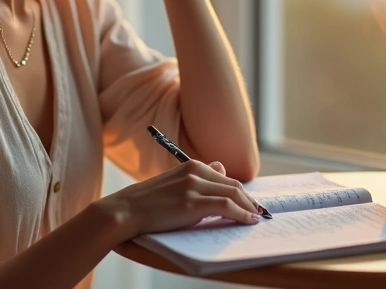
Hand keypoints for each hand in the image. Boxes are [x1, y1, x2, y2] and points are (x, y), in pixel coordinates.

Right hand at [95, 159, 262, 239]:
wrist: (125, 210)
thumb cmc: (148, 201)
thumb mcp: (175, 182)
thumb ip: (197, 177)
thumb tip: (221, 170)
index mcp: (191, 165)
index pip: (226, 177)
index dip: (241, 192)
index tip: (250, 203)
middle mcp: (195, 171)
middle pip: (234, 185)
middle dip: (250, 200)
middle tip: (260, 212)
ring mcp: (194, 186)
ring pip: (234, 194)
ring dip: (249, 208)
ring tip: (257, 218)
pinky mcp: (193, 203)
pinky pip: (226, 206)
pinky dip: (242, 214)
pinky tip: (248, 221)